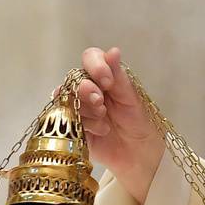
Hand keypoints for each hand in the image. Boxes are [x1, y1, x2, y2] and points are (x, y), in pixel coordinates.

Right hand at [77, 46, 164, 203]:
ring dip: (87, 110)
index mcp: (104, 76)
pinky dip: (84, 124)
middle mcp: (87, 88)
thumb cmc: (138, 122)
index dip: (95, 66)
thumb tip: (113, 51)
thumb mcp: (131, 98)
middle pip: (75, 79)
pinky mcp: (72, 126)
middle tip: (101, 103)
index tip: (107, 81)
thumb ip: (118, 76)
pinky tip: (100, 131)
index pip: (90, 58)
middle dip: (87, 90)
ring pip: (68, 99)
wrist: (138, 153)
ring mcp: (78, 107)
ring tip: (105, 121)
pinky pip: (67, 119)